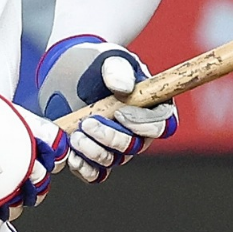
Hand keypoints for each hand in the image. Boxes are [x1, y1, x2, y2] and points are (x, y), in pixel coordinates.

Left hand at [34, 37, 177, 182]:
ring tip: (75, 136)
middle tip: (87, 123)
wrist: (71, 70)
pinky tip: (72, 156)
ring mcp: (116, 146)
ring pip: (112, 160)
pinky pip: (94, 173)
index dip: (142, 124)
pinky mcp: (93, 155)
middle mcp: (138, 131)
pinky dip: (83, 168)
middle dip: (111, 138)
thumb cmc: (97, 63)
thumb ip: (117, 70)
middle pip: (134, 146)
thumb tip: (123, 88)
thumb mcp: (108, 59)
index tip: (119, 112)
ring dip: (93, 152)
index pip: (162, 125)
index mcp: (153, 106)